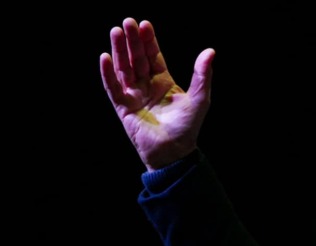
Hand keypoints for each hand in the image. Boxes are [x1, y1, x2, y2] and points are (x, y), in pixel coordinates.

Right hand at [99, 18, 214, 170]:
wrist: (174, 153)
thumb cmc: (187, 128)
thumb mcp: (200, 99)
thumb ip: (202, 75)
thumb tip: (210, 51)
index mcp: (163, 82)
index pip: (153, 56)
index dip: (149, 41)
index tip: (144, 24)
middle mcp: (146, 86)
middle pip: (137, 59)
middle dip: (132, 41)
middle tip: (127, 22)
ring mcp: (133, 96)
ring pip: (123, 69)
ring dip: (118, 51)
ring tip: (115, 31)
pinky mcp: (123, 108)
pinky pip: (112, 88)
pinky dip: (108, 74)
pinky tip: (105, 57)